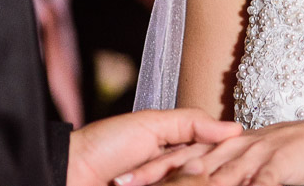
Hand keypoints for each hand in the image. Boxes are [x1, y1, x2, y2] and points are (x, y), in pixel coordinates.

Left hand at [66, 108, 241, 185]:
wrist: (69, 176)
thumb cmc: (104, 146)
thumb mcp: (150, 124)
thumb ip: (192, 123)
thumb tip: (234, 129)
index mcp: (177, 146)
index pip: (212, 152)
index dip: (215, 154)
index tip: (213, 153)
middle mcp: (174, 171)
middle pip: (202, 174)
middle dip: (186, 172)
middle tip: (161, 170)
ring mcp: (166, 185)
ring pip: (193, 183)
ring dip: (175, 180)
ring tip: (133, 180)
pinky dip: (168, 184)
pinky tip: (143, 185)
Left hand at [120, 120, 303, 185]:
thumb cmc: (284, 154)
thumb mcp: (245, 158)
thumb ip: (216, 160)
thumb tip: (189, 169)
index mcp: (221, 147)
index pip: (179, 157)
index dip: (152, 170)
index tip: (122, 182)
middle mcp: (232, 149)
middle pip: (190, 165)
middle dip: (162, 178)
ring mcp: (254, 156)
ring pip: (218, 175)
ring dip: (196, 184)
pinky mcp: (275, 167)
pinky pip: (257, 182)